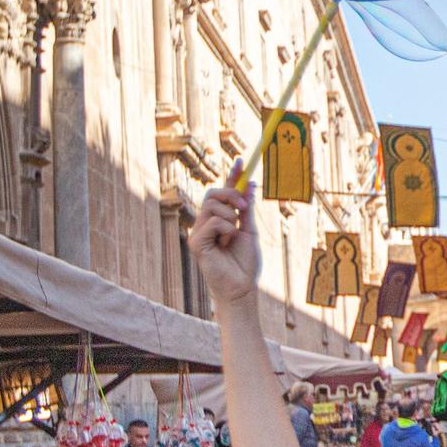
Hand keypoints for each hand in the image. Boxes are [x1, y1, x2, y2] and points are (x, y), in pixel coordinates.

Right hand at [189, 176, 261, 308]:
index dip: (232, 176)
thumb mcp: (250, 230)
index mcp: (220, 219)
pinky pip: (211, 222)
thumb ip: (247, 208)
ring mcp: (199, 232)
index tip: (242, 160)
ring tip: (235, 234)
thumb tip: (250, 183)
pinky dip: (225, 229)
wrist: (243, 286)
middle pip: (212, 193)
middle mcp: (206, 223)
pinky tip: (227, 242)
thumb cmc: (245, 262)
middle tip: (244, 207)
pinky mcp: (196, 243)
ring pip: (211, 206)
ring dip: (230, 216)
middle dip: (230, 194)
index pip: (223, 192)